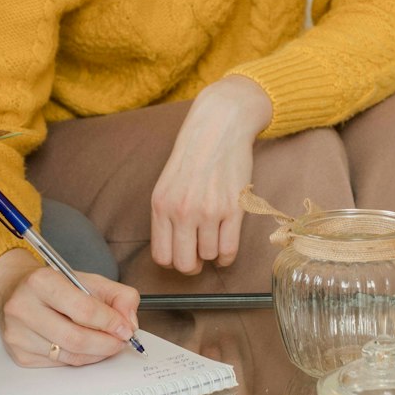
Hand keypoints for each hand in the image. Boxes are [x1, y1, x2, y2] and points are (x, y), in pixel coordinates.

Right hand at [0, 248, 142, 367]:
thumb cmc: (53, 285)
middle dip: (107, 344)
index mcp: (41, 282)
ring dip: (96, 354)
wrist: (13, 290)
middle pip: (76, 338)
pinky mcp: (19, 354)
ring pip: (69, 356)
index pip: (84, 309)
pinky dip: (79, 359)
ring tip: (107, 344)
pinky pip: (59, 364)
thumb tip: (130, 322)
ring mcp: (18, 334)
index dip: (111, 322)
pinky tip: (85, 348)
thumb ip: (118, 296)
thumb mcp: (88, 280)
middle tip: (121, 342)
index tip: (126, 329)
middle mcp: (23, 308)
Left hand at [149, 76, 271, 274]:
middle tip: (198, 257)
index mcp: (161, 206)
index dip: (173, 262)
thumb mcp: (166, 184)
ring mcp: (209, 211)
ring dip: (212, 254)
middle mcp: (182, 211)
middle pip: (185, 264)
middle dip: (192, 266)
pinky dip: (227, 256)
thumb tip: (173, 250)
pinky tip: (226, 246)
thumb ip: (165, 216)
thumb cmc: (193, 157)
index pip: (162, 256)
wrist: (218, 128)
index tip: (181, 255)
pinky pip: (229, 250)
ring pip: (209, 256)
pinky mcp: (234, 209)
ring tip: (214, 239)